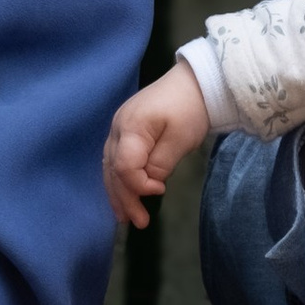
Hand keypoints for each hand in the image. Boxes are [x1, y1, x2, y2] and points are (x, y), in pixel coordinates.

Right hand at [106, 59, 211, 227]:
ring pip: (110, 166)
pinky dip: (118, 178)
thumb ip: (161, 164)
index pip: (124, 166)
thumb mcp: (180, 138)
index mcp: (131, 127)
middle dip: (124, 198)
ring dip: (117, 192)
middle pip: (113, 169)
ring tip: (125, 217)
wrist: (195, 82)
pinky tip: (123, 193)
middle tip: (139, 222)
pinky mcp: (125, 130)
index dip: (139, 185)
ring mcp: (119, 127)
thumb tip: (148, 184)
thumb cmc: (190, 108)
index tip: (160, 191)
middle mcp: (117, 127)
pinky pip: (115, 158)